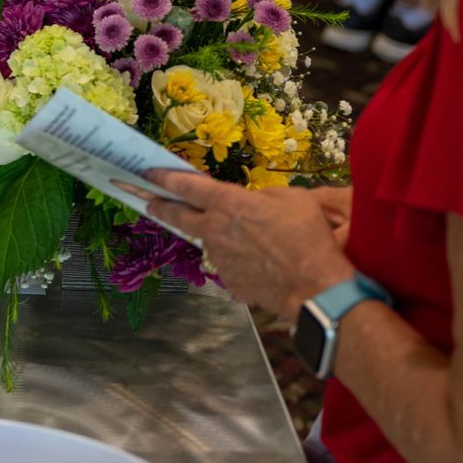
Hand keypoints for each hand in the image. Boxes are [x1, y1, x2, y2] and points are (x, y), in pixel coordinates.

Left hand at [135, 169, 355, 320]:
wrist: (314, 287)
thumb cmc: (306, 236)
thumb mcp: (291, 199)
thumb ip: (262, 197)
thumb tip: (251, 204)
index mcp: (227, 203)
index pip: (185, 186)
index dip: (164, 178)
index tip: (148, 174)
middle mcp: (214, 229)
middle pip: (177, 216)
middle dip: (160, 207)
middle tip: (150, 202)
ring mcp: (218, 258)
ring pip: (208, 241)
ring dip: (215, 236)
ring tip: (244, 240)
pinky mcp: (228, 280)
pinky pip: (229, 265)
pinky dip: (238, 261)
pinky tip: (260, 264)